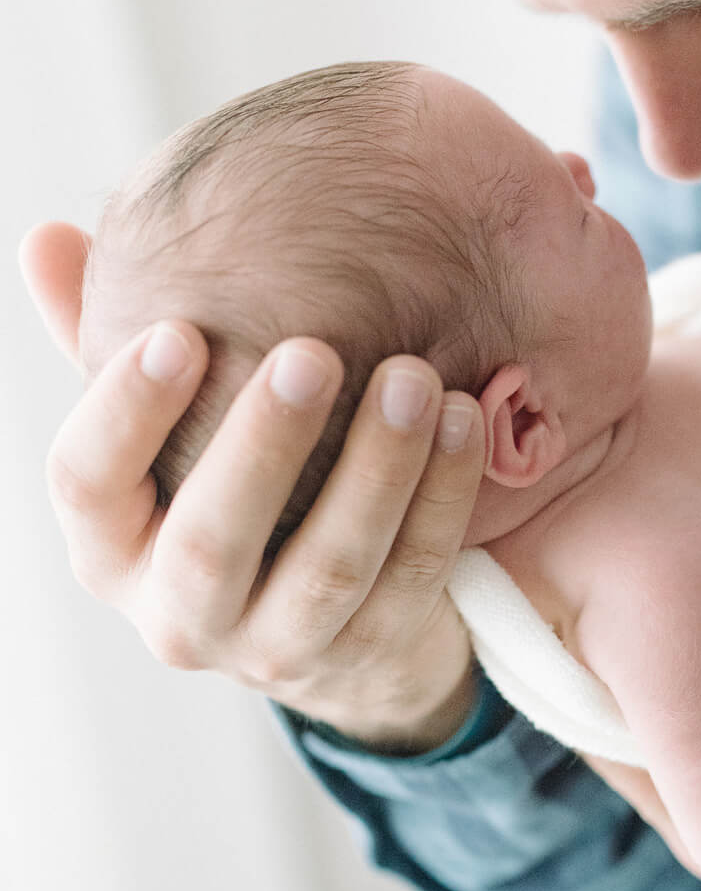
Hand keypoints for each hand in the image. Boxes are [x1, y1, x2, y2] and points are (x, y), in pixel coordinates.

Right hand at [20, 221, 487, 751]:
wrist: (336, 629)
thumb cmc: (234, 495)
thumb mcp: (167, 434)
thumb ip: (107, 342)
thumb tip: (47, 238)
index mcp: (111, 548)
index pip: (86, 484)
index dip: (125, 411)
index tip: (178, 330)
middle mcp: (180, 614)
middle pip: (211, 542)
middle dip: (263, 444)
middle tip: (310, 351)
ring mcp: (278, 647)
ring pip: (329, 566)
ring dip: (377, 466)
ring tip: (414, 376)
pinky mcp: (371, 652)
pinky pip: (413, 574)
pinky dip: (443, 495)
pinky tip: (464, 417)